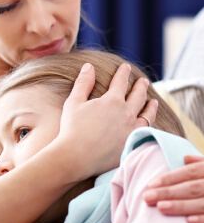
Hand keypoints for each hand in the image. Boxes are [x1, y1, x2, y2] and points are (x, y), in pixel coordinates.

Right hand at [55, 63, 154, 179]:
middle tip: (142, 81)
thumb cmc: (71, 129)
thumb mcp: (74, 102)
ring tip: (152, 101)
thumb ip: (83, 83)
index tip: (125, 67)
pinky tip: (149, 124)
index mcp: (112, 101)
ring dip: (150, 106)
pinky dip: (150, 125)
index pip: (121, 82)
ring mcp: (132, 130)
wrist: (75, 157)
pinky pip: (147, 132)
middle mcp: (126, 113)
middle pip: (138, 96)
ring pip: (147, 114)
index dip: (123, 73)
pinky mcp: (133, 144)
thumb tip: (88, 66)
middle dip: (140, 86)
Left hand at [143, 154, 203, 222]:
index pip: (190, 172)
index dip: (170, 177)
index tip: (150, 184)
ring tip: (161, 208)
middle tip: (147, 197)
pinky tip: (189, 222)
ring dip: (182, 206)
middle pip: (192, 187)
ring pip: (203, 202)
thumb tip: (185, 158)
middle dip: (168, 192)